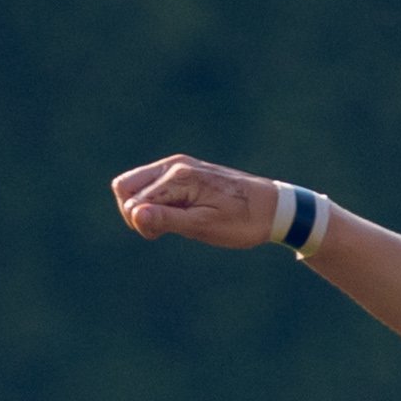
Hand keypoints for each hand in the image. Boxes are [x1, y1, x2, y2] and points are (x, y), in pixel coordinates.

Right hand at [111, 155, 289, 248]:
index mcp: (179, 177)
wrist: (274, 207)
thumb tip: (135, 215)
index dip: (140, 223)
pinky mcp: (184, 171)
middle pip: (125, 186)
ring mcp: (179, 165)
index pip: (133, 200)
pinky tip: (175, 214)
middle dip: (133, 212)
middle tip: (160, 230)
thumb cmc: (242, 221)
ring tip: (168, 223)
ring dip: (143, 207)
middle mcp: (175, 165)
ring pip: (136, 184)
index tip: (160, 236)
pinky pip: (153, 184)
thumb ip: (167, 220)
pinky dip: (155, 201)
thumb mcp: (204, 226)